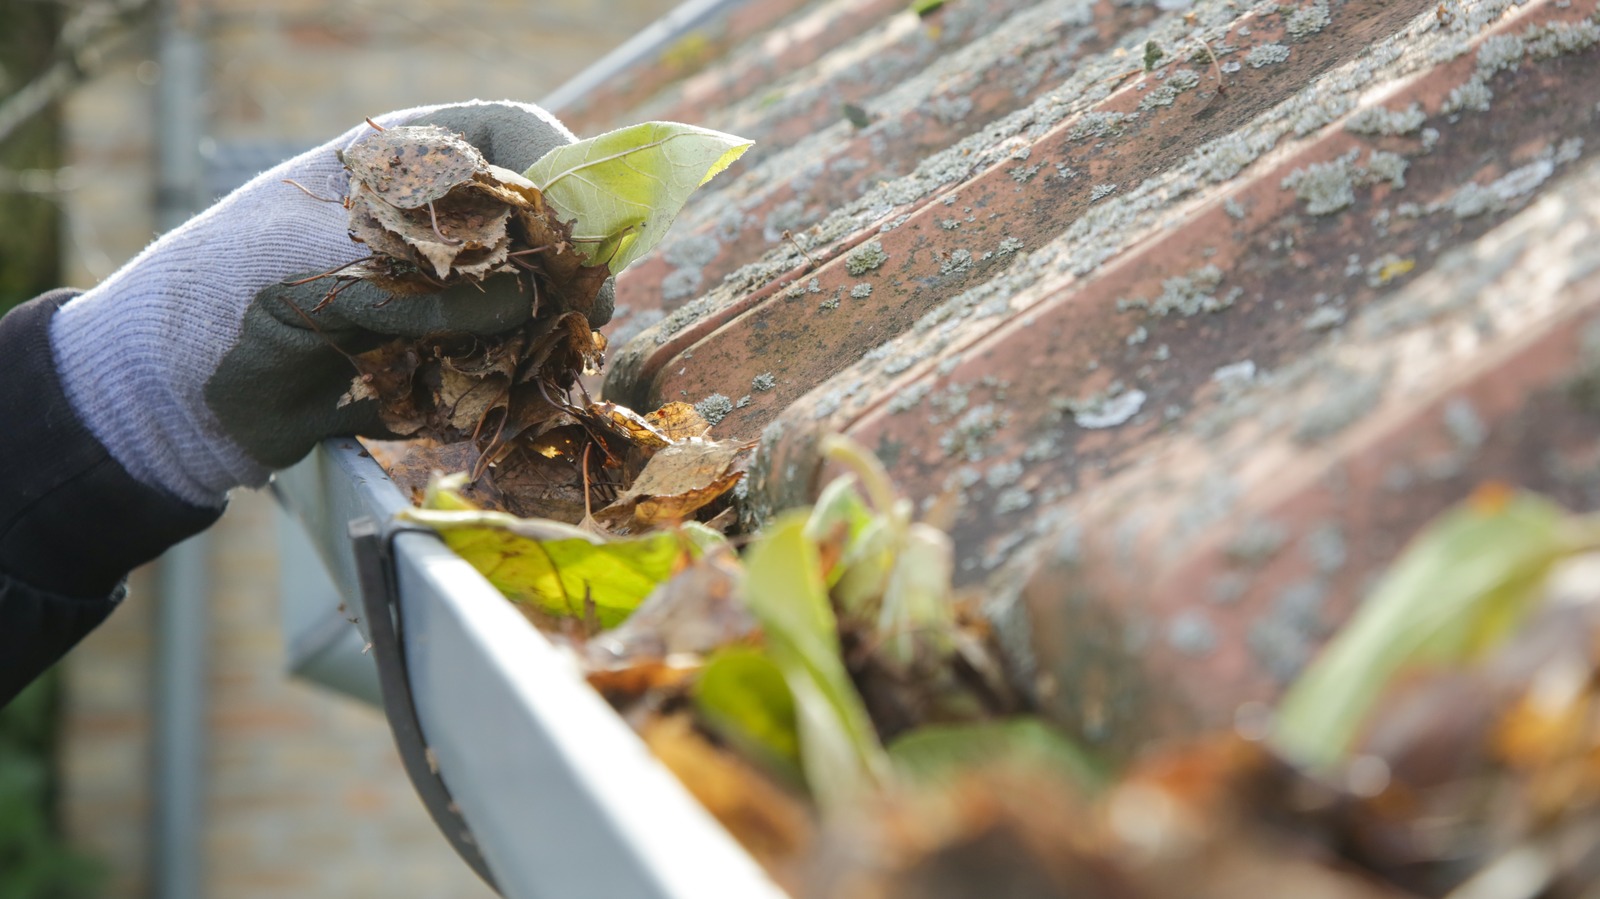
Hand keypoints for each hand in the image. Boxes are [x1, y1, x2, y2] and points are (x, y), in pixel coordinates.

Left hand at [49, 100, 605, 506]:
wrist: (184, 386)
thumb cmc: (237, 290)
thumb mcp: (332, 266)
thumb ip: (434, 279)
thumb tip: (532, 298)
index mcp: (412, 163)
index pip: (518, 138)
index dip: (564, 175)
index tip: (581, 231)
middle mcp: (444, 220)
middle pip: (548, 226)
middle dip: (566, 267)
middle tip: (576, 309)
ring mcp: (453, 292)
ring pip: (539, 303)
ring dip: (538, 332)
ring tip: (508, 358)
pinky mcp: (449, 357)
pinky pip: (505, 367)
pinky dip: (502, 384)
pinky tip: (467, 392)